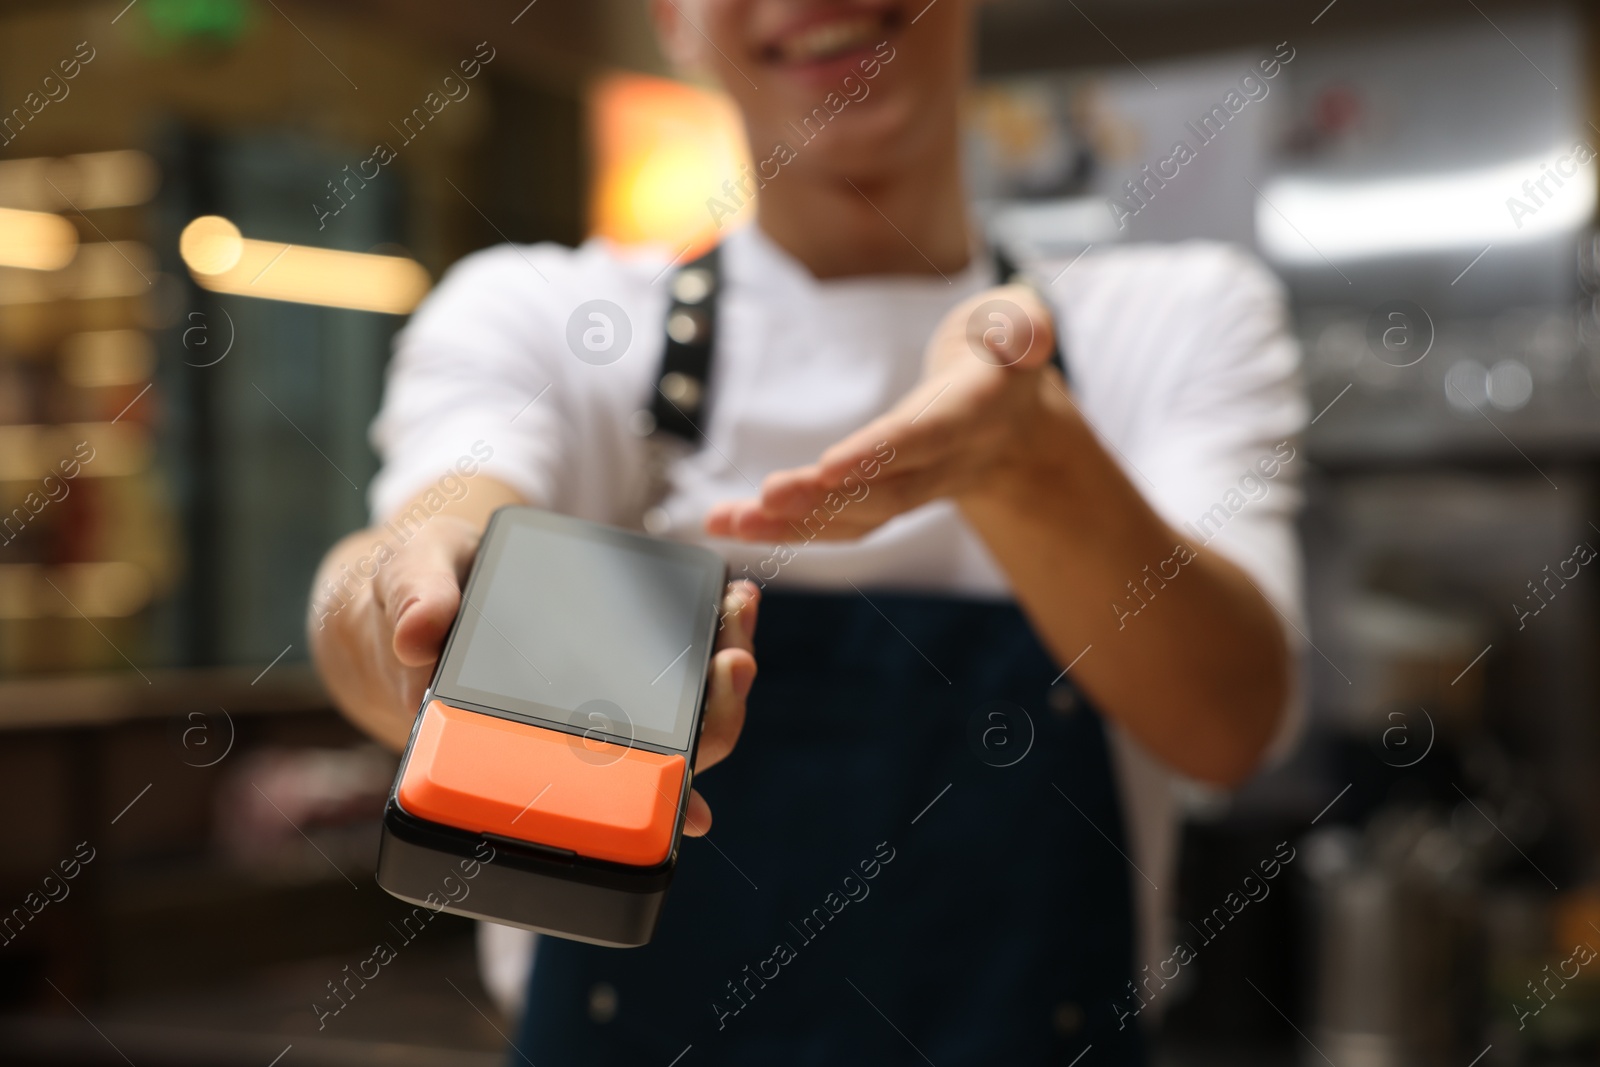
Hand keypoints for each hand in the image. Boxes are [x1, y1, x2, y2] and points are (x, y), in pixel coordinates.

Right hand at [308, 508, 758, 837]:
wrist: (426, 570)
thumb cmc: (415, 593)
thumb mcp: (405, 576)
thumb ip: (412, 601)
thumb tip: (417, 639)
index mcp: (513, 739)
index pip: (595, 797)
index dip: (651, 809)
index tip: (694, 805)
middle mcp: (566, 734)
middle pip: (661, 760)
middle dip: (712, 719)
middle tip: (734, 661)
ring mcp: (598, 701)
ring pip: (681, 719)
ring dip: (725, 679)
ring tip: (742, 611)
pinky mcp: (619, 661)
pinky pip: (679, 670)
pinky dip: (713, 640)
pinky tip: (734, 600)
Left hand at [705, 284, 1060, 541]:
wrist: (1009, 412)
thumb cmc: (1003, 349)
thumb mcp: (1023, 320)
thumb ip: (1023, 326)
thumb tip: (1026, 337)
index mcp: (974, 415)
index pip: (926, 436)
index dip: (882, 452)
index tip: (833, 465)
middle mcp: (943, 464)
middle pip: (884, 493)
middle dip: (824, 500)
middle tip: (765, 499)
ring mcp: (912, 488)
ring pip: (853, 519)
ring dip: (788, 525)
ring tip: (725, 524)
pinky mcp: (881, 498)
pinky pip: (833, 522)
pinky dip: (779, 527)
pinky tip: (726, 525)